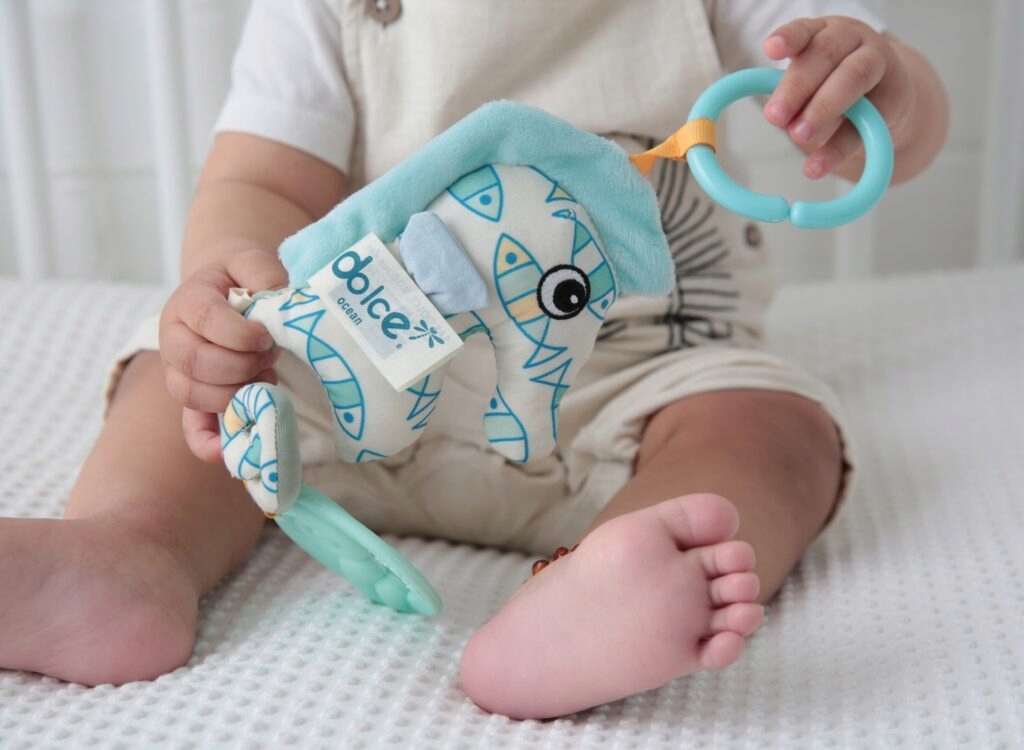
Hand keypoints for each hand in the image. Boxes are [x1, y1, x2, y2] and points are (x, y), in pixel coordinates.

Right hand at [158, 248, 286, 461]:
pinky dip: (207, 443)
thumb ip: (264, 273)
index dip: (238, 333)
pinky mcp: (193, 398)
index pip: (204, 319)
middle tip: (267, 356)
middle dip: (240, 364)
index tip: (265, 336)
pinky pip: (191, 427)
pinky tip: (228, 453)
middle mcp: (174, 338)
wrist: (229, 291)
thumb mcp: (252, 262)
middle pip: (197, 362)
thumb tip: (277, 298)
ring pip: (193, 394)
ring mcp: (179, 372)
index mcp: (188, 301)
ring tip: (263, 378)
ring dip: (234, 393)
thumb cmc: (242, 279)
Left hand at [762, 16, 914, 179]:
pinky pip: (864, 123)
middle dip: (797, 86)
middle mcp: (852, 40)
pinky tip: (815, 167)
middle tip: (775, 116)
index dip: (789, 38)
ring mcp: (877, 64)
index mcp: (823, 32)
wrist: (887, 101)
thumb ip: (795, 98)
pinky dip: (836, 149)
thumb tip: (780, 120)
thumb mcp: (810, 85)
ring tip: (798, 135)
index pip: (805, 30)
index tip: (770, 50)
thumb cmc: (835, 85)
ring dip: (823, 107)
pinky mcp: (893, 99)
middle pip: (825, 54)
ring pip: (853, 77)